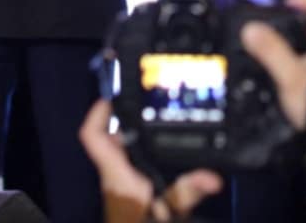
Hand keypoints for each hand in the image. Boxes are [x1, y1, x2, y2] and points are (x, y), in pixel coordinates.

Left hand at [78, 99, 222, 222]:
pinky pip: (135, 168)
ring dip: (138, 139)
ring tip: (163, 121)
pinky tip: (169, 155)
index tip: (115, 94)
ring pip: (123, 154)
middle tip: (151, 103)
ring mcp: (121, 189)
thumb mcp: (167, 213)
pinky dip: (148, 157)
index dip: (98, 112)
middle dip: (127, 120)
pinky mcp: (131, 197)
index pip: (92, 137)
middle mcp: (114, 179)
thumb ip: (186, 193)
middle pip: (109, 140)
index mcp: (116, 176)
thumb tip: (212, 178)